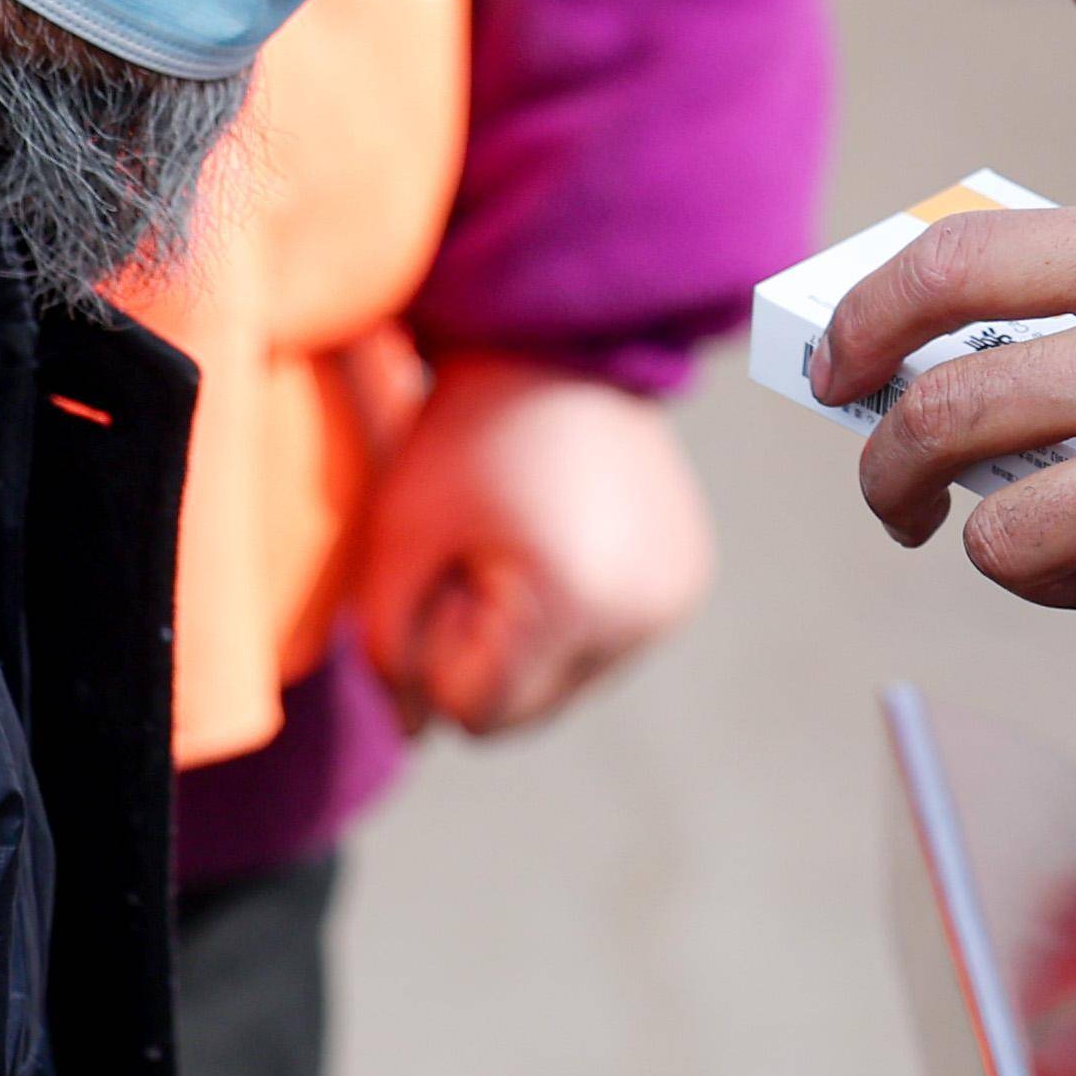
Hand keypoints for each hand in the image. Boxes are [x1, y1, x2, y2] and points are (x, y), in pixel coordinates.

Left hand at [345, 355, 715, 737]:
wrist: (562, 342)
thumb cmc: (466, 435)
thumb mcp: (397, 540)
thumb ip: (387, 655)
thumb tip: (415, 732)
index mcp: (572, 603)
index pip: (475, 714)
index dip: (437, 651)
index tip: (447, 566)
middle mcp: (641, 615)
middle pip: (525, 712)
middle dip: (484, 656)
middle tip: (477, 557)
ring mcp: (674, 601)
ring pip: (564, 683)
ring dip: (528, 639)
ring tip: (523, 541)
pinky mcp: (688, 583)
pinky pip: (606, 645)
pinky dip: (573, 615)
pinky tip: (564, 540)